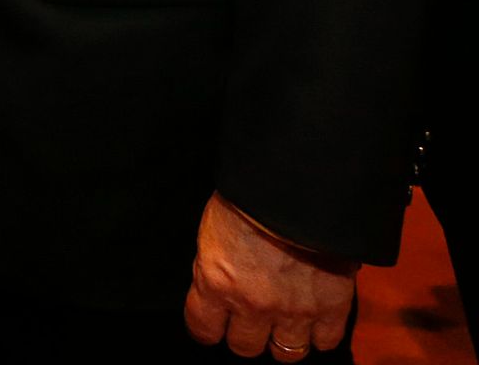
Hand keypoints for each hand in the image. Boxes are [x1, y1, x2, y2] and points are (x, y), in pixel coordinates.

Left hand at [183, 192, 356, 358]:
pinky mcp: (331, 308)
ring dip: (283, 339)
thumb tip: (220, 286)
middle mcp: (252, 304)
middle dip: (246, 334)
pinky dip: (319, 334)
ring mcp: (294, 311)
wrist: (296, 186)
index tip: (212, 323)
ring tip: (283, 322)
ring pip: (286, 353)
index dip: (207, 327)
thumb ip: (216, 267)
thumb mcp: (213, 230)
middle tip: (250, 318)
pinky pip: (325, 342)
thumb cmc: (248, 196)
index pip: (203, 328)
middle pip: (245, 347)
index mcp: (216, 282)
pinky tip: (313, 318)